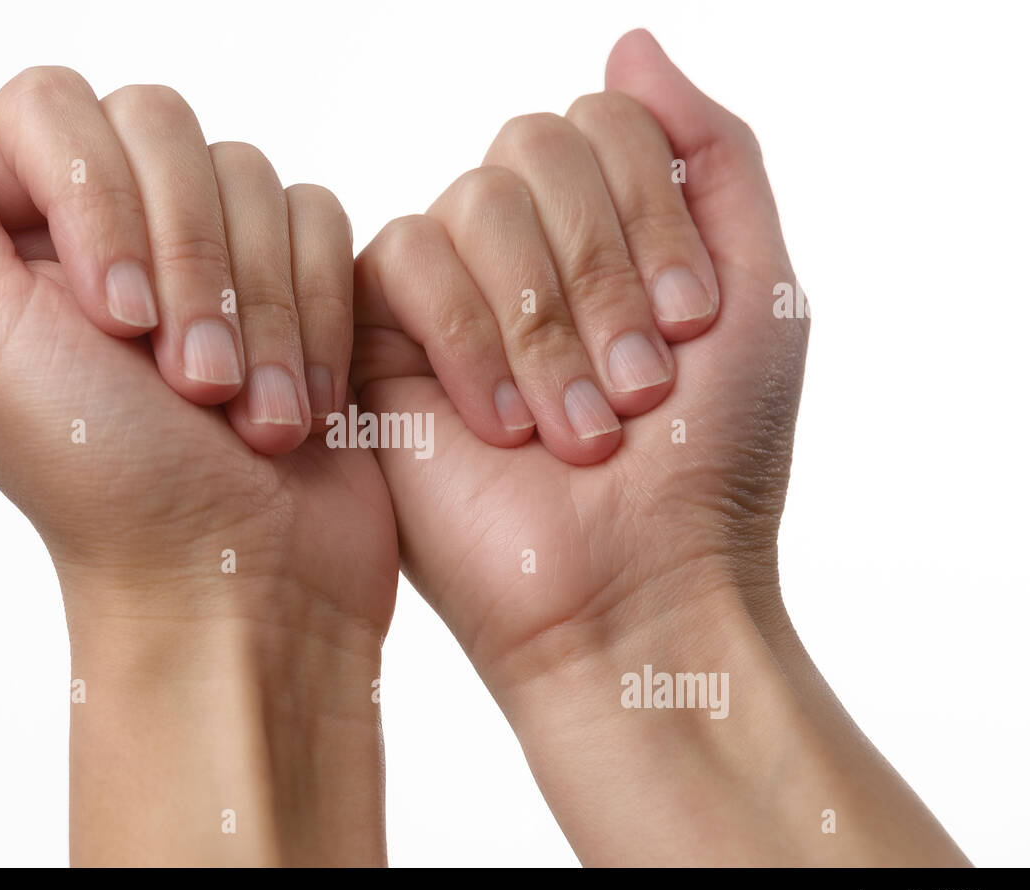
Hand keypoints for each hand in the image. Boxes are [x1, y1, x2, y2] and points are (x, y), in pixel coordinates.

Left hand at [0, 16, 395, 864]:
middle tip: (186, 384)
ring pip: (256, 176)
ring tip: (247, 417)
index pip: (59, 108)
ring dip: (258, 311)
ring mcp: (215, 256)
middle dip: (190, 265)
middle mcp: (116, 231)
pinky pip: (325, 222)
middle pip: (169, 128)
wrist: (236, 584)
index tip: (114, 324)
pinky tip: (298, 407)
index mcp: (20, 236)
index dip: (99, 200)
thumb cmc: (99, 482)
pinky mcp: (301, 285)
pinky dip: (314, 319)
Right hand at [354, 29, 964, 863]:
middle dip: (601, 267)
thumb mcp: (756, 293)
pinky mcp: (376, 341)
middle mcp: (521, 246)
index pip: (606, 121)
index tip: (690, 328)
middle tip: (638, 387)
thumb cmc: (705, 466)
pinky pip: (401, 258)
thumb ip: (712, 155)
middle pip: (534, 143)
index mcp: (602, 227)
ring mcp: (446, 290)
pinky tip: (500, 426)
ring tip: (577, 428)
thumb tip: (630, 41)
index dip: (651, 212)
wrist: (630, 592)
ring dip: (545, 319)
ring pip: (473, 199)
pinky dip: (469, 336)